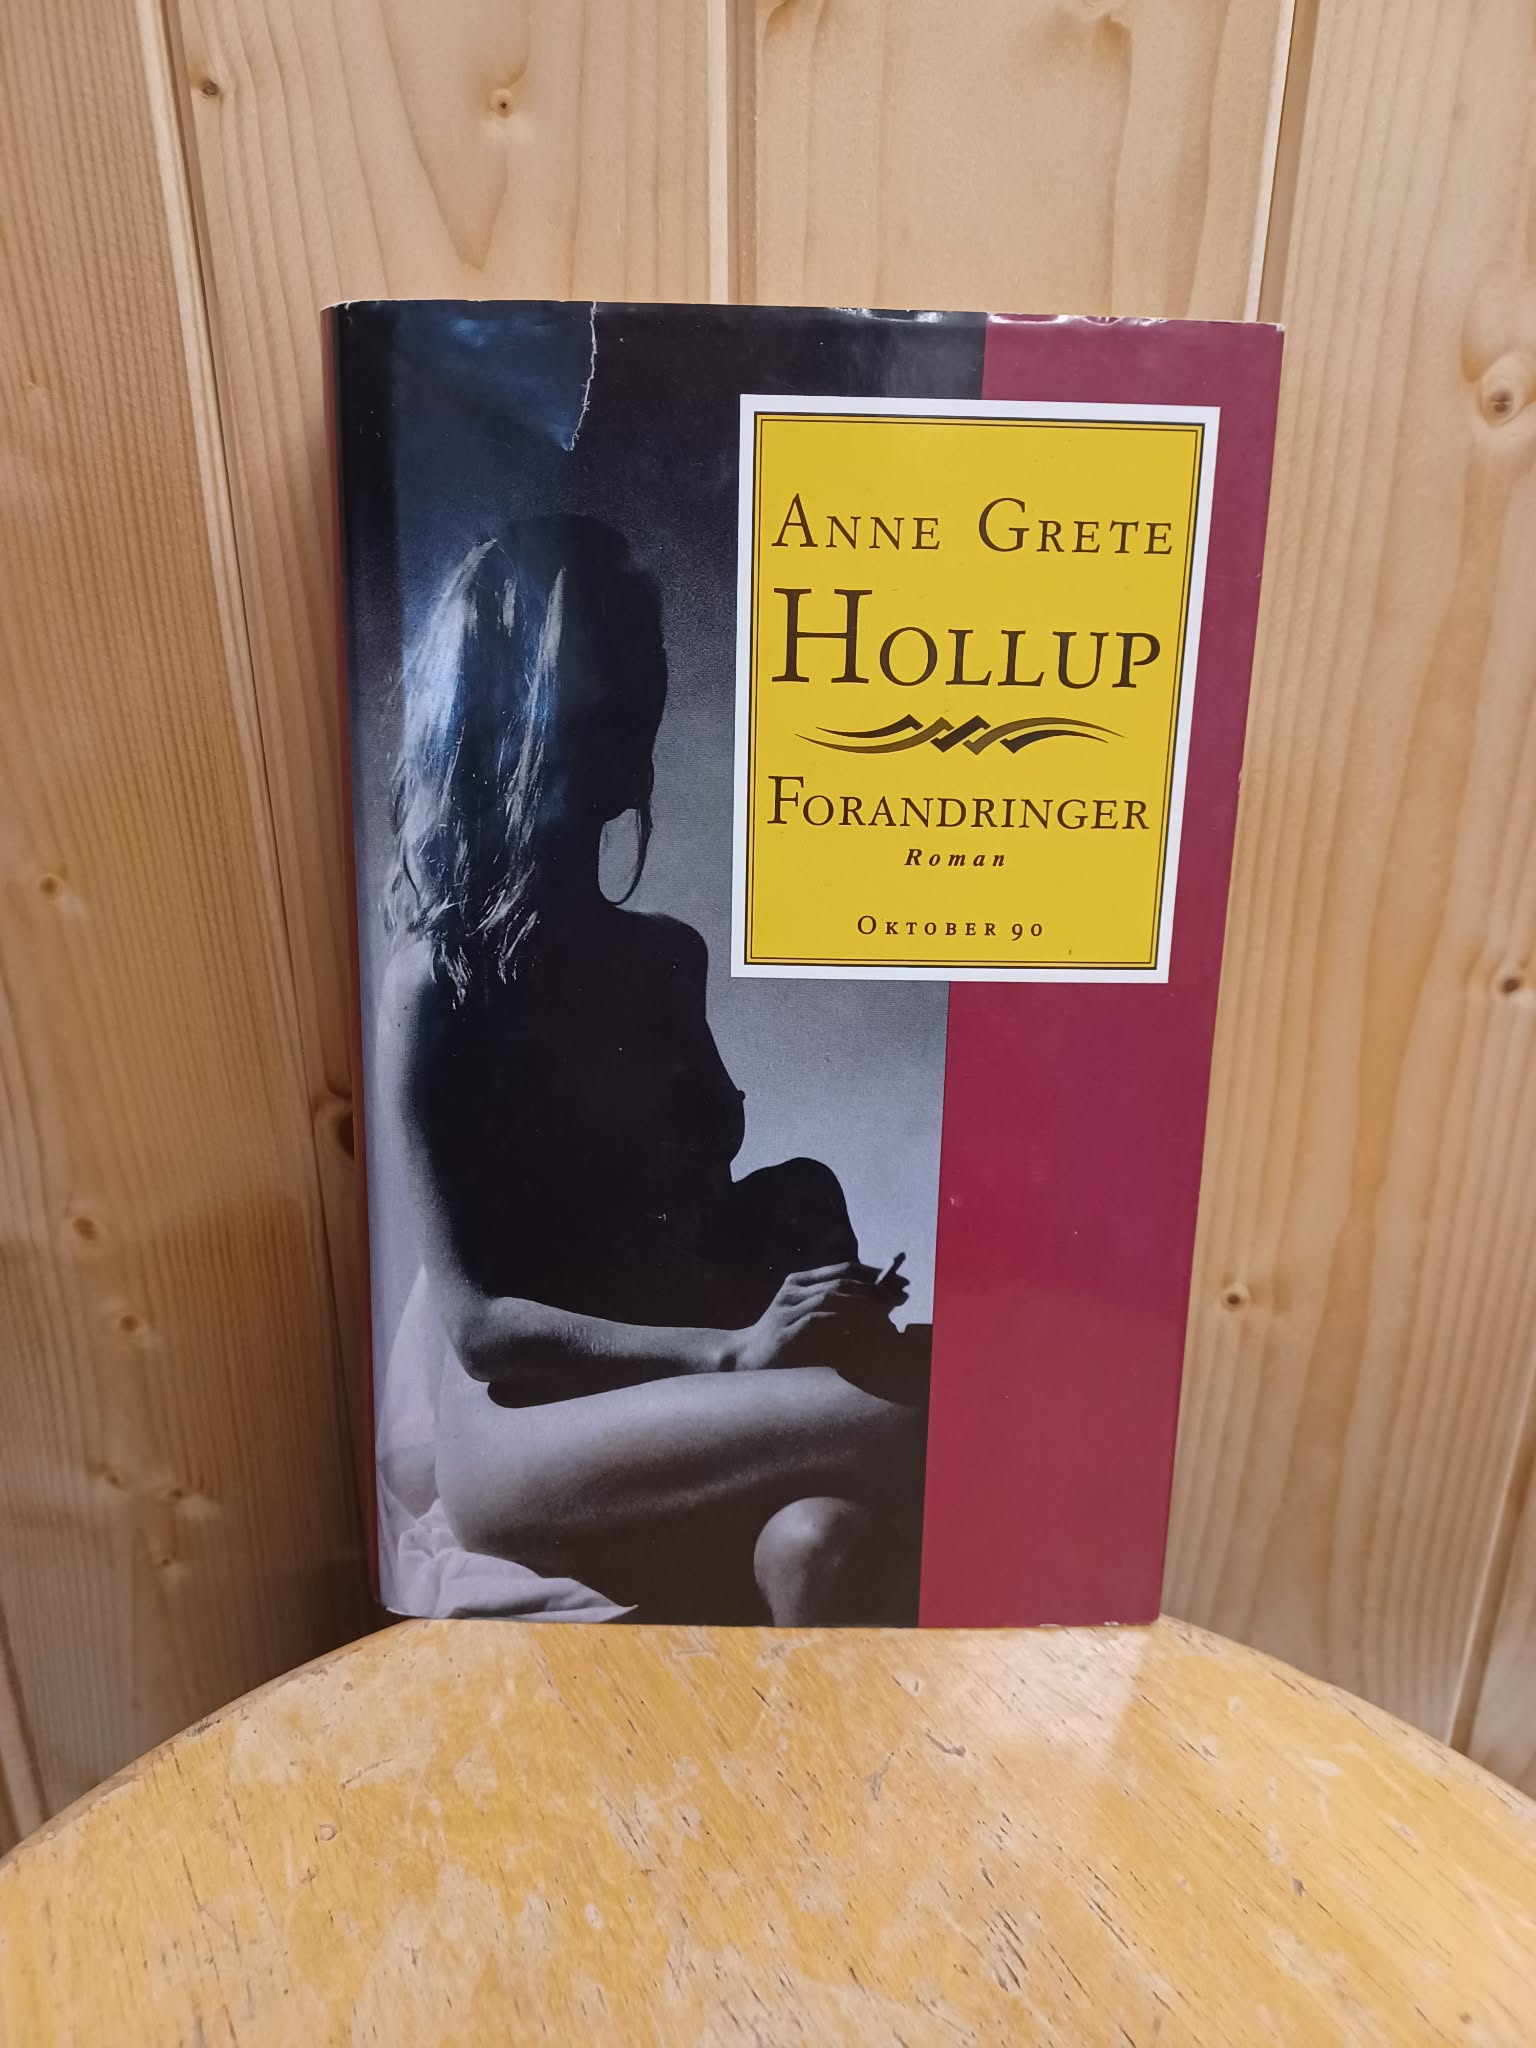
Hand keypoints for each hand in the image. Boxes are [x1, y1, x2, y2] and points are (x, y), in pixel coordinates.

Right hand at [724, 1261, 902, 1371]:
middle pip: (841, 1281)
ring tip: (888, 1309)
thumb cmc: (784, 1339)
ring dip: (863, 1302)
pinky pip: (818, 1321)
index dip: (874, 1273)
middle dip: (875, 1288)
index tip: (899, 1280)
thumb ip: (836, 1307)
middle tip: (901, 1295)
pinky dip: (842, 1321)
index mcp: (799, 1281)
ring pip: (831, 1297)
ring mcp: (787, 1310)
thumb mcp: (808, 1316)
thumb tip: (882, 1305)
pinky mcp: (785, 1332)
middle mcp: (793, 1291)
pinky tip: (862, 1326)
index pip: (843, 1269)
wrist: (746, 1358)